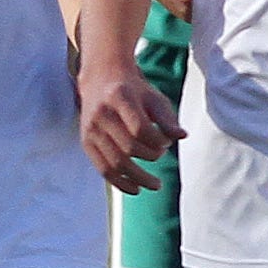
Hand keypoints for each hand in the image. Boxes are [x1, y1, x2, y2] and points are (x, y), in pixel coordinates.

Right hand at [78, 67, 183, 193]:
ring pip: (115, 162)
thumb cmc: (135, 91)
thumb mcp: (154, 98)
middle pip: (128, 148)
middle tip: (162, 156)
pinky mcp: (86, 141)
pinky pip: (103, 169)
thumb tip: (182, 137)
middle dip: (150, 157)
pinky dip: (120, 183)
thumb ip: (167, 118)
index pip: (139, 128)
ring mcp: (91, 129)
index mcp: (119, 97)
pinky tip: (136, 189)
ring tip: (156, 185)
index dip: (157, 141)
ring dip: (138, 178)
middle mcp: (101, 113)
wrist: (102, 78)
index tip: (166, 142)